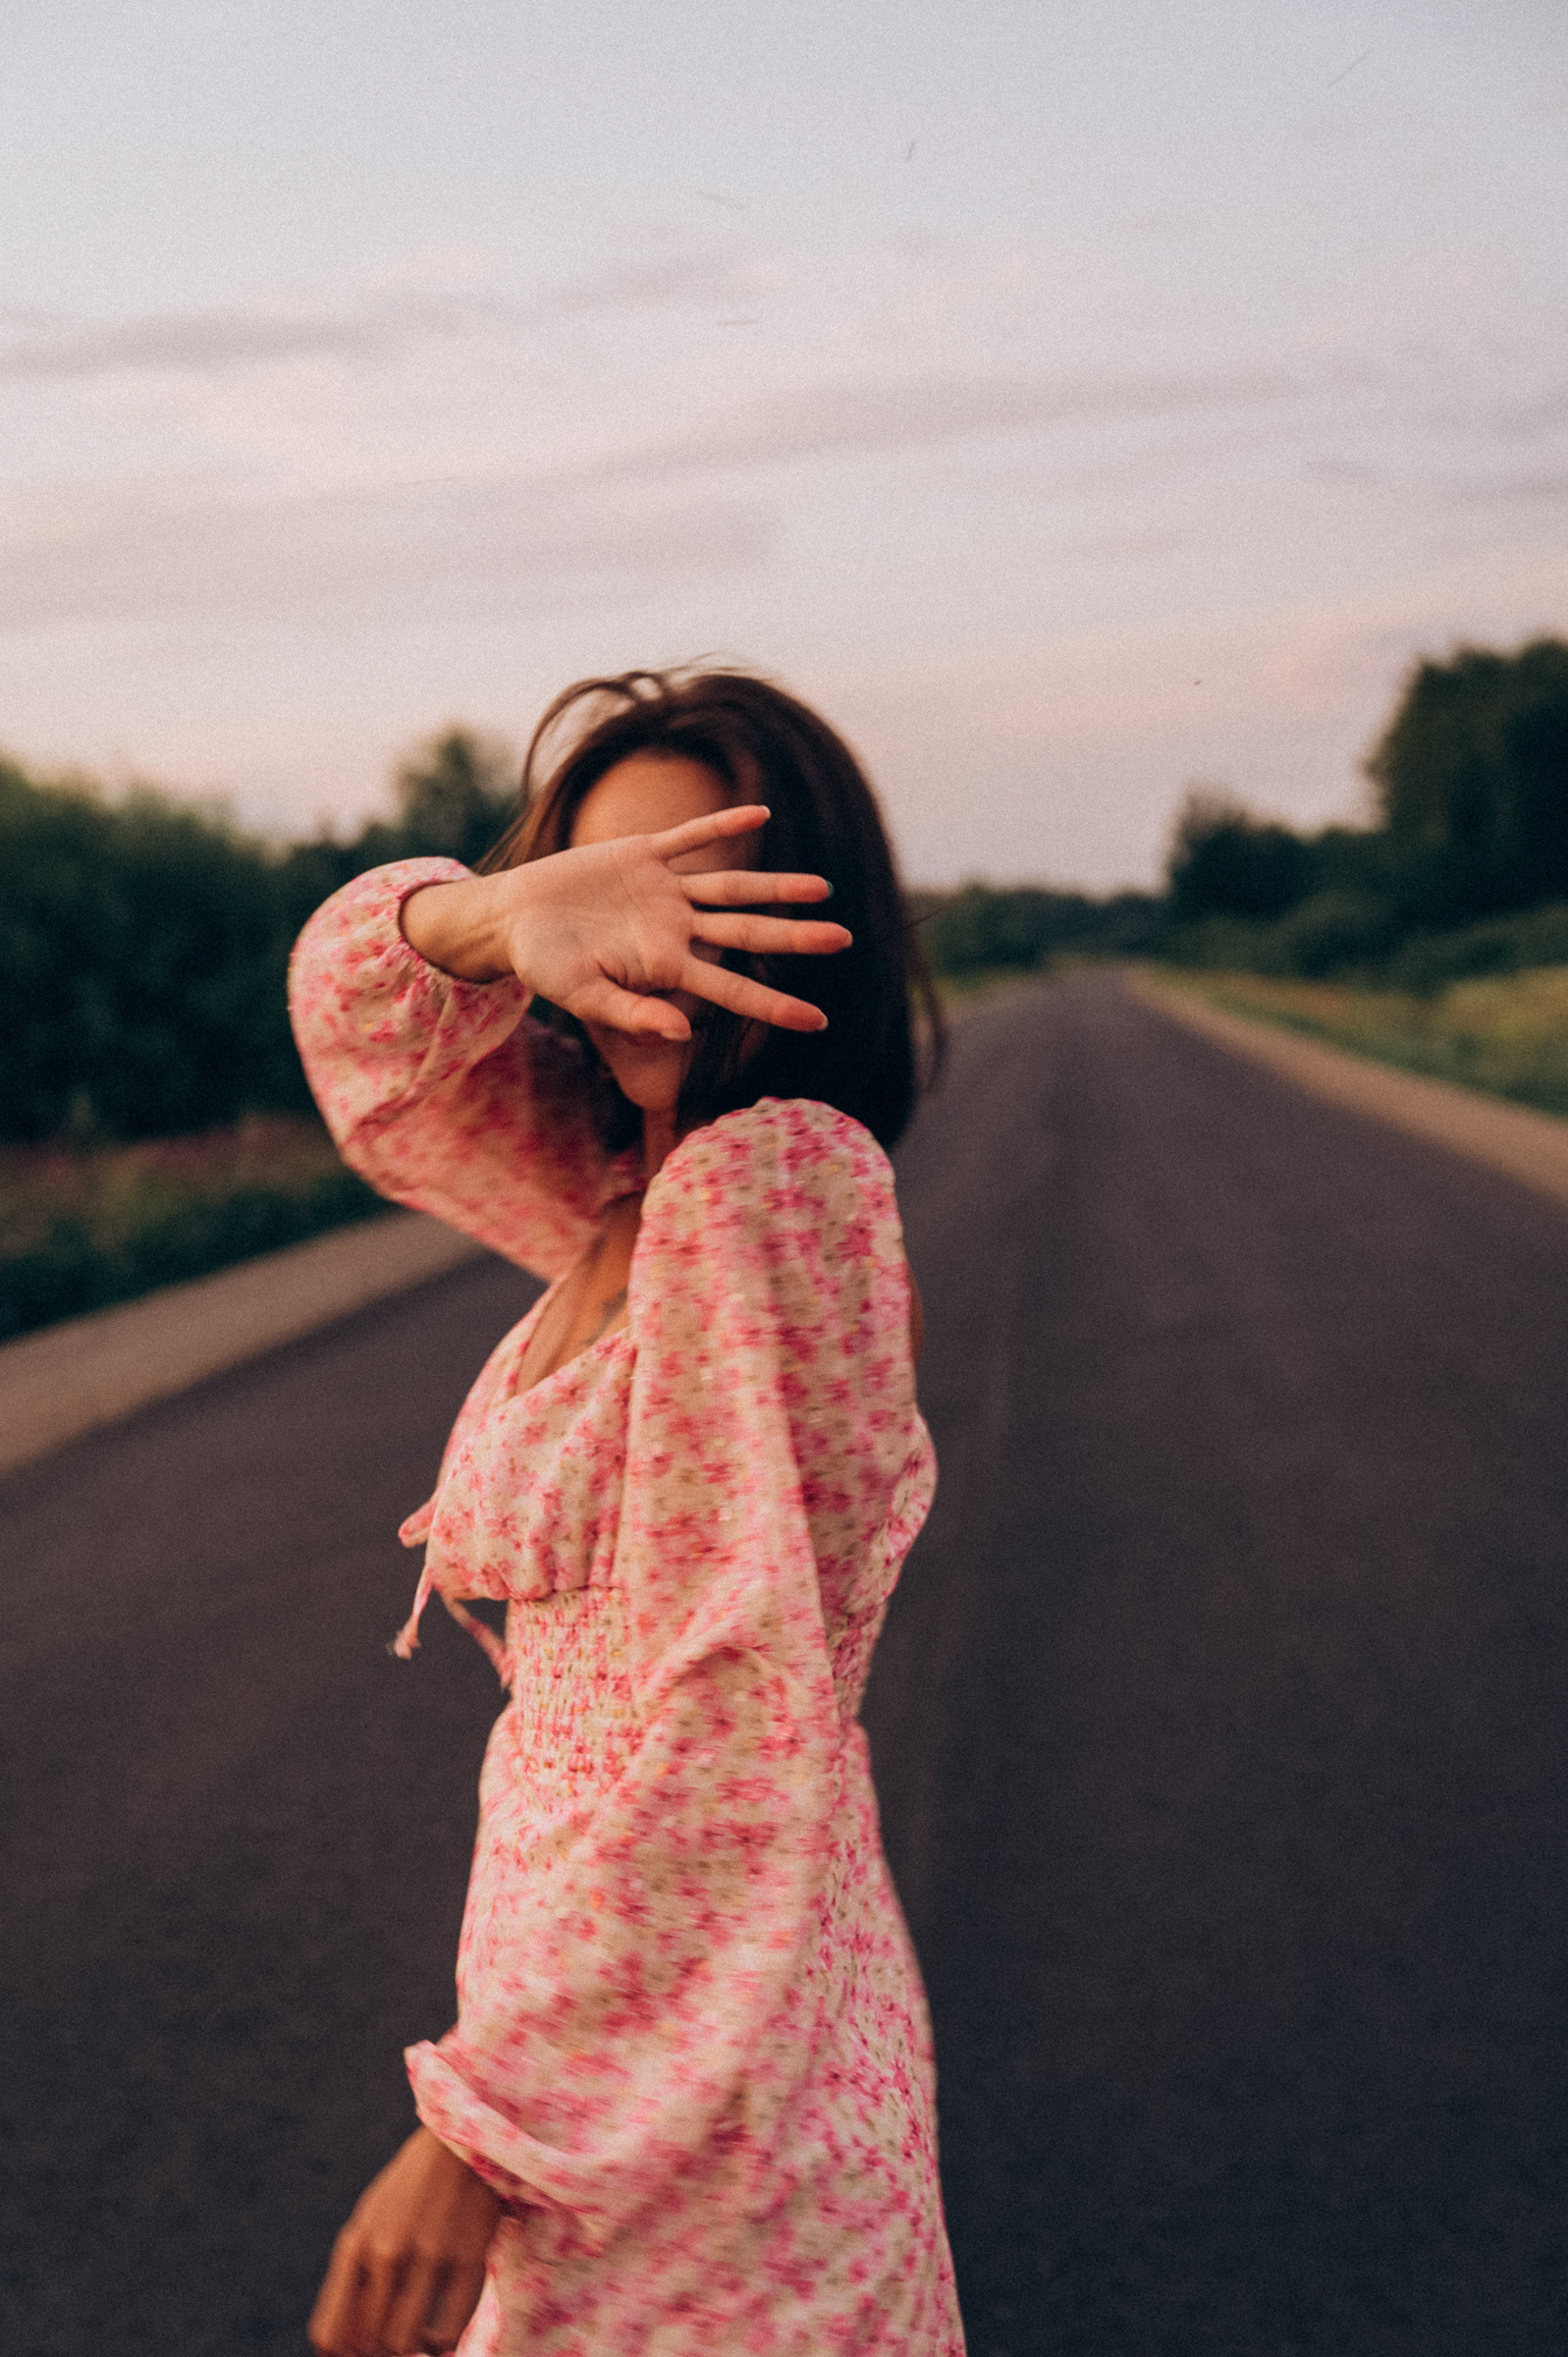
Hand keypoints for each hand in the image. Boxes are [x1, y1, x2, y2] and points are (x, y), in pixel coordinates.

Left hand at [308, 2126, 503, 2355]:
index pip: (329, 2332)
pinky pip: (449, 2331)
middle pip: (367, 2343)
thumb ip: (355, 2276)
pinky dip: (440, 2344)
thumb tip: (341, 2345)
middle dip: (375, 2353)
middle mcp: (387, 2251)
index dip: (341, 2355)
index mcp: (356, 2242)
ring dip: (408, 2350)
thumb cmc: (410, 2191)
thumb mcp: (370, 2221)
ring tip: (415, 2339)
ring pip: (403, 2344)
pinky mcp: (470, 2258)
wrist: (464, 2141)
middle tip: (389, 2343)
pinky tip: (438, 2334)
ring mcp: (430, 2255)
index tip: (357, 2350)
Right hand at [401, 803, 849, 1042]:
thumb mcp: (583, 996)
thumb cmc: (545, 966)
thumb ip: (632, 1014)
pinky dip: (722, 826)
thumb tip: (683, 1032)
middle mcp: (676, 929)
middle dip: (795, 938)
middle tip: (846, 940)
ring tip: (824, 887)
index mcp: (667, 968)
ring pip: (732, 888)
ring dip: (776, 886)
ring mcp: (664, 890)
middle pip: (747, 934)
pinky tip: (761, 815)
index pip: (733, 990)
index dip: (775, 1006)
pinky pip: (691, 836)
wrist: (514, 917)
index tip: (819, 1021)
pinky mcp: (644, 854)